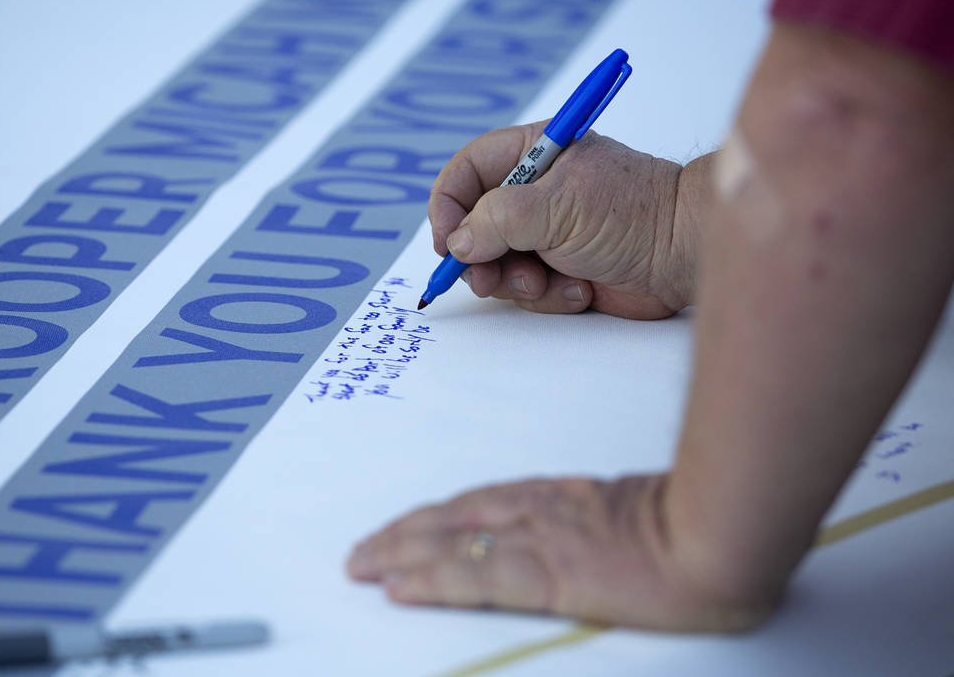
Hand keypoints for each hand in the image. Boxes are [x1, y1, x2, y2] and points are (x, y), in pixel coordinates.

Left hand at [346, 475, 772, 631]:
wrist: (723, 534)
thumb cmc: (705, 526)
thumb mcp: (646, 515)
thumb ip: (610, 522)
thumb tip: (597, 538)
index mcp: (564, 497)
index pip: (483, 503)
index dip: (438, 517)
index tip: (406, 528)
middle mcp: (540, 511)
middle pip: (454, 518)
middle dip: (404, 534)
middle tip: (363, 551)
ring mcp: (540, 539)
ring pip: (451, 542)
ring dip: (400, 553)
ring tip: (362, 566)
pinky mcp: (546, 573)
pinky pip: (474, 577)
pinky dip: (430, 580)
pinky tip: (399, 587)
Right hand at [430, 122, 703, 318]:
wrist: (686, 255)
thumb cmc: (631, 213)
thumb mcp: (555, 207)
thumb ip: (496, 221)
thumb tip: (457, 243)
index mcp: (533, 153)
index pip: (467, 171)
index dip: (448, 206)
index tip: (446, 243)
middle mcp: (534, 192)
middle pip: (473, 225)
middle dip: (479, 258)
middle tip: (486, 279)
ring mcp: (546, 234)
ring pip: (496, 265)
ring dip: (517, 282)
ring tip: (549, 282)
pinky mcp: (560, 270)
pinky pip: (527, 290)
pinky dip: (548, 296)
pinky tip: (580, 288)